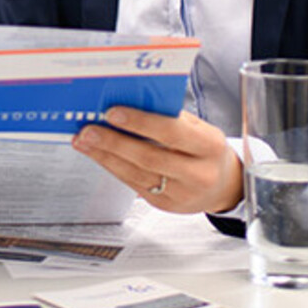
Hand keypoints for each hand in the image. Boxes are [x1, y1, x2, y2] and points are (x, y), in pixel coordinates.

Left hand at [72, 107, 243, 214]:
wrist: (223, 186)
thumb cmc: (206, 150)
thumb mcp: (199, 129)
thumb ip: (171, 118)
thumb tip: (132, 102)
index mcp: (209, 147)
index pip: (171, 132)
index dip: (140, 122)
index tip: (113, 112)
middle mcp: (198, 173)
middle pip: (149, 157)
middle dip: (114, 142)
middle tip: (89, 129)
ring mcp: (181, 193)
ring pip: (136, 174)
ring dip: (105, 156)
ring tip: (84, 141)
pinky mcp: (164, 205)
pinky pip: (133, 185)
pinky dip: (112, 167)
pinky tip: (98, 155)